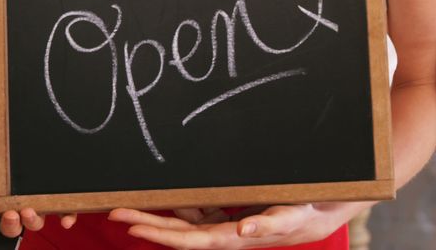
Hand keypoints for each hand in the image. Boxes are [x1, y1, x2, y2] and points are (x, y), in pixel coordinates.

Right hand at [0, 123, 77, 236]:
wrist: (40, 117)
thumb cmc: (12, 130)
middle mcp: (18, 197)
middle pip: (11, 223)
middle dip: (10, 224)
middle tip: (11, 213)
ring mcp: (39, 198)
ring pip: (35, 221)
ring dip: (32, 222)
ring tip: (30, 211)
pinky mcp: (61, 195)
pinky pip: (65, 212)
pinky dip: (66, 218)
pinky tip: (65, 219)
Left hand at [108, 203, 357, 249]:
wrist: (321, 210)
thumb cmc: (306, 214)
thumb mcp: (290, 218)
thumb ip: (268, 226)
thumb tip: (242, 232)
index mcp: (233, 238)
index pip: (188, 239)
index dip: (159, 234)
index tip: (131, 227)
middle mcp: (223, 233)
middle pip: (176, 231)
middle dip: (145, 222)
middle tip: (113, 212)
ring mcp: (223, 223)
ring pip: (183, 219)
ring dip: (156, 213)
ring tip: (126, 204)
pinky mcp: (228, 212)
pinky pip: (197, 208)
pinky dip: (179, 203)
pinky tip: (163, 197)